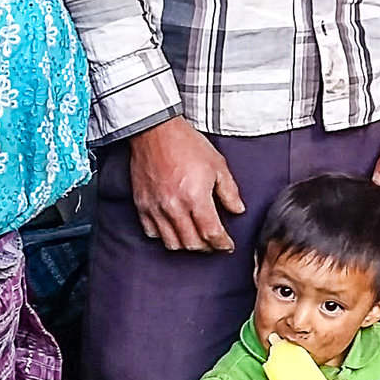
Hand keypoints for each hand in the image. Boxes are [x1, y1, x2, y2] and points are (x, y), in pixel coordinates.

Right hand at [127, 117, 241, 251]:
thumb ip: (229, 191)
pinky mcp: (141, 205)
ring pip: (171, 243)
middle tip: (214, 243)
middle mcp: (174, 207)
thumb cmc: (187, 145)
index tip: (227, 245)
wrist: (155, 131)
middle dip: (207, 248)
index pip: (211, 234)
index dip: (222, 244)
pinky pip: (151, 232)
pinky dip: (164, 236)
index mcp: (195, 197)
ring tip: (195, 239)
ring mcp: (155, 208)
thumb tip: (238, 210)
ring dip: (186, 245)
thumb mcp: (218, 165)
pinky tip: (173, 229)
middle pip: (192, 244)